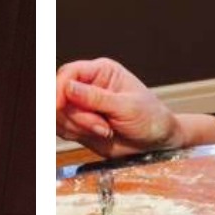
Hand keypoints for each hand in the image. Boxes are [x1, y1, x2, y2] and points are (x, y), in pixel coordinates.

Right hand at [55, 58, 179, 157]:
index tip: (57, 106)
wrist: (157, 142)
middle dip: (76, 116)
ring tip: (106, 131)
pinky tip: (98, 135)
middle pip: (59, 95)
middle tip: (102, 127)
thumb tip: (67, 87)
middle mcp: (87, 86)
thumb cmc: (150, 118)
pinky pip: (61, 128)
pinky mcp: (78, 123)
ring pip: (58, 114)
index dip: (58, 89)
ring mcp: (81, 106)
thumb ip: (96, 98)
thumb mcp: (127, 107)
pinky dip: (74, 134)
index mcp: (101, 72)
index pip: (69, 73)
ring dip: (78, 127)